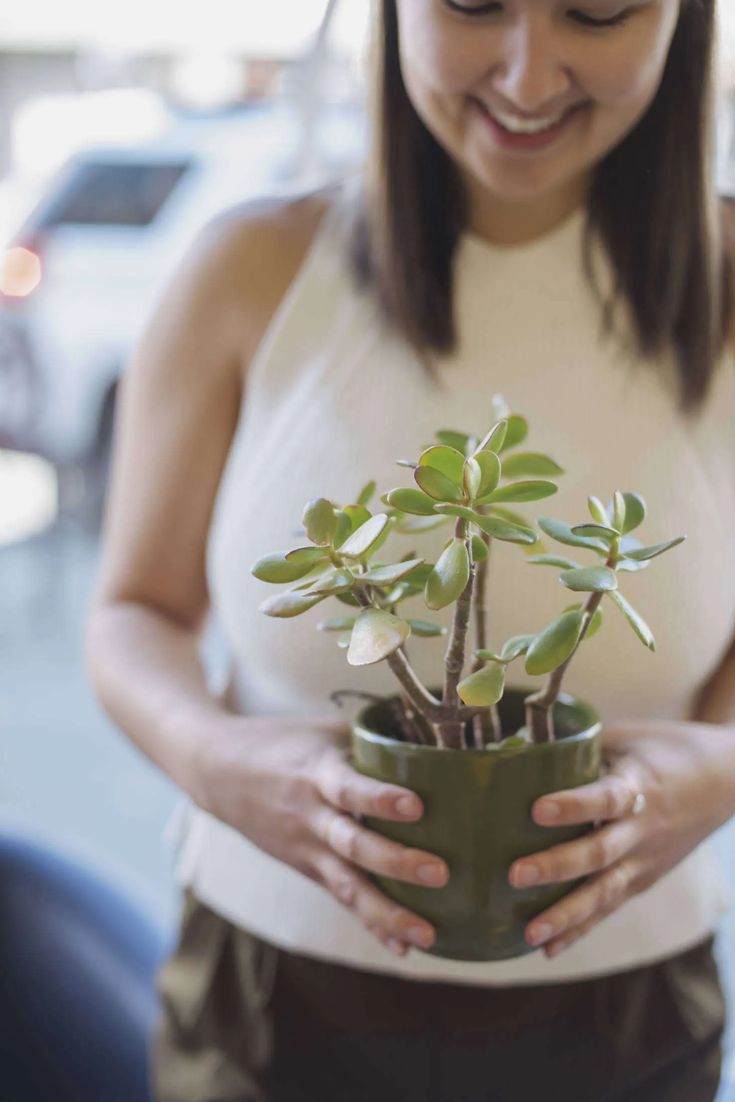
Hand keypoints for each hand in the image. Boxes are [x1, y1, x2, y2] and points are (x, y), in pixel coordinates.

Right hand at [198, 714, 449, 957]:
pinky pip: (342, 900)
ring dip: (388, 912)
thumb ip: (371, 745)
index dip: (380, 798)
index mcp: (316, 773)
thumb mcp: (324, 732)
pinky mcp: (308, 870)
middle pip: (352, 845)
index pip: (348, 788)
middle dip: (396, 862)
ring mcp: (307, 849)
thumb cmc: (282, 745)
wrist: (218, 772)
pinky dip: (372, 925)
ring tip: (426, 932)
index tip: (416, 805)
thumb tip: (436, 751)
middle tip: (440, 873)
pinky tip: (403, 948)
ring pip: (348, 886)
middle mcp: (310, 816)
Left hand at [508, 719, 734, 958]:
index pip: (605, 798)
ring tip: (529, 932)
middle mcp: (644, 830)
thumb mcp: (627, 737)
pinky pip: (609, 908)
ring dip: (566, 915)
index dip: (572, 806)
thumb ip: (581, 746)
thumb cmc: (667, 749)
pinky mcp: (644, 880)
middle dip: (556, 867)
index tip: (537, 809)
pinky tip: (547, 948)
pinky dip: (579, 930)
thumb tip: (519, 747)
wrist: (727, 780)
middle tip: (515, 875)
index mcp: (639, 787)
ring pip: (604, 893)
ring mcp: (645, 861)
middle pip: (599, 854)